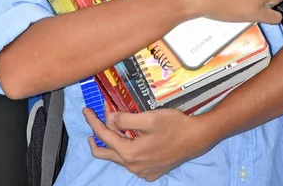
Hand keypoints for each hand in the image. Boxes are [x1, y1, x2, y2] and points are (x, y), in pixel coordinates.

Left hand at [83, 104, 215, 181]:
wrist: (196, 138)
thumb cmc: (174, 125)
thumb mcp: (148, 118)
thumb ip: (125, 120)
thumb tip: (109, 119)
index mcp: (130, 153)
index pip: (104, 136)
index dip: (93, 122)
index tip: (86, 110)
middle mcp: (134, 166)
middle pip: (105, 152)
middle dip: (96, 136)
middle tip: (93, 120)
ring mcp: (142, 171)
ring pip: (118, 156)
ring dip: (111, 141)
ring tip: (110, 125)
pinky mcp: (151, 171)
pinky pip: (130, 161)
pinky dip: (124, 148)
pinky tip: (129, 136)